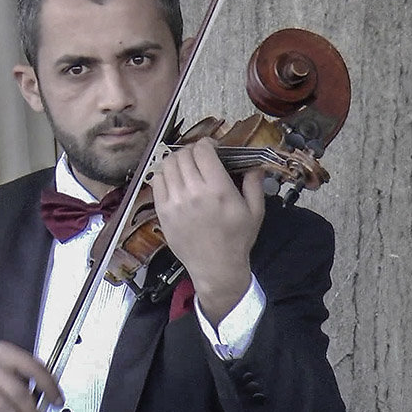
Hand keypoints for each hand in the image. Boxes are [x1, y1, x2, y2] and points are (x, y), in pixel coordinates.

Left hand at [150, 137, 265, 323]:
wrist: (216, 268)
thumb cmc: (237, 239)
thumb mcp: (255, 211)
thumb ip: (254, 184)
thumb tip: (254, 164)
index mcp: (218, 189)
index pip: (203, 151)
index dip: (207, 143)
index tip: (212, 148)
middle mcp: (193, 192)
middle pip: (184, 155)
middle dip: (193, 150)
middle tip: (200, 157)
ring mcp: (174, 202)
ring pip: (167, 165)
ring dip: (177, 160)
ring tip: (186, 166)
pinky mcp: (162, 212)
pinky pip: (157, 182)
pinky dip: (164, 174)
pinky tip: (174, 179)